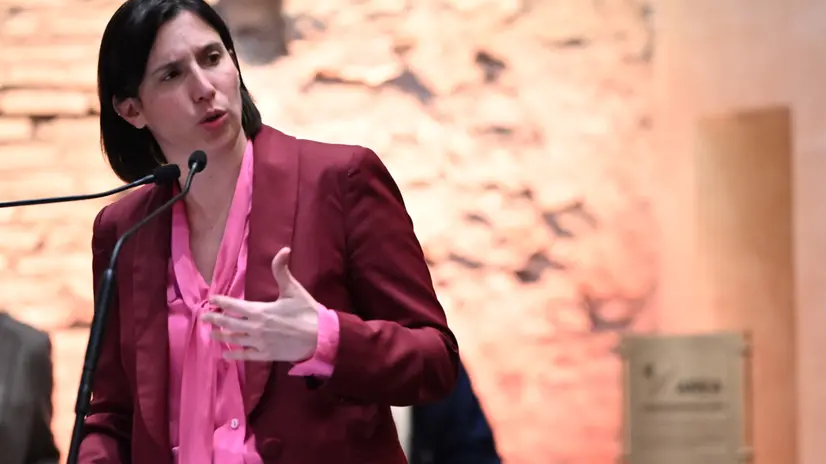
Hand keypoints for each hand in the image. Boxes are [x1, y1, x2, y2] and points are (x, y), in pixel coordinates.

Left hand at [201, 247, 319, 361]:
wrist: (319, 338)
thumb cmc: (307, 313)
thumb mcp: (294, 289)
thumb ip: (282, 271)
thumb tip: (284, 250)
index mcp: (260, 310)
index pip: (234, 305)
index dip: (221, 301)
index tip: (211, 299)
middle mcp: (255, 327)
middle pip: (228, 322)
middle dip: (214, 319)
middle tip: (203, 317)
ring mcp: (259, 343)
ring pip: (234, 339)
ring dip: (221, 335)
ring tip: (212, 333)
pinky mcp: (265, 355)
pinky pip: (245, 356)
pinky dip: (233, 354)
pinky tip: (225, 354)